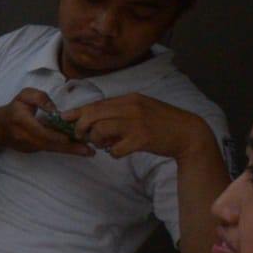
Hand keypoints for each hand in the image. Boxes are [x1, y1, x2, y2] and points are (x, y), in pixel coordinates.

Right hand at [0, 88, 92, 157]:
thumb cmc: (12, 110)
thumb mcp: (23, 96)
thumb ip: (39, 97)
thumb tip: (55, 109)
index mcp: (23, 123)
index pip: (41, 132)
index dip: (55, 136)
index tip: (70, 138)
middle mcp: (26, 138)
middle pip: (51, 145)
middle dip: (70, 149)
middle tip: (89, 151)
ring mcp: (29, 147)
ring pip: (52, 149)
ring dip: (70, 151)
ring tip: (88, 152)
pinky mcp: (32, 151)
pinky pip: (49, 149)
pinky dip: (63, 149)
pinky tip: (77, 148)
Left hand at [65, 93, 215, 160]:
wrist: (188, 133)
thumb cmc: (162, 122)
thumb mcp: (141, 109)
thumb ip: (119, 111)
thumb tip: (95, 119)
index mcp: (130, 99)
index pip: (97, 104)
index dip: (78, 112)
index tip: (64, 117)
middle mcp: (132, 108)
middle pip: (94, 115)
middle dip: (81, 127)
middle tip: (82, 136)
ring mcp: (137, 123)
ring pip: (100, 130)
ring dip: (97, 141)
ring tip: (104, 145)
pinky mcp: (142, 140)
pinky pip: (116, 150)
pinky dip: (114, 153)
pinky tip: (121, 151)